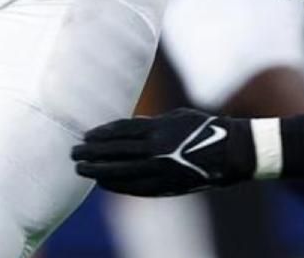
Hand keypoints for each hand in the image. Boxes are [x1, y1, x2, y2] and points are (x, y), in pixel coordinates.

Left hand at [72, 108, 254, 195]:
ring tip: (81, 169)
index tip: (84, 136)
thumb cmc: (204, 127)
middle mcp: (156, 150)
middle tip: (73, 154)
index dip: (100, 135)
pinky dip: (117, 185)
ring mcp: (161, 169)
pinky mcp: (167, 185)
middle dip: (92, 153)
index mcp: (158, 129)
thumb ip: (152, 123)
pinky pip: (136, 187)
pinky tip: (103, 183)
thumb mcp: (177, 117)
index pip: (121, 132)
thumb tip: (128, 128)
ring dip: (98, 170)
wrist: (230, 152)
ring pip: (122, 171)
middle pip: (116, 152)